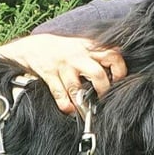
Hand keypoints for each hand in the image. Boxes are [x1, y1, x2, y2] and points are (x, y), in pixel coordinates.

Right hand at [0, 34, 126, 112]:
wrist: (34, 47)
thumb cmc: (65, 50)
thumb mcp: (84, 45)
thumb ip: (100, 55)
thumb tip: (117, 73)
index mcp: (89, 47)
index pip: (113, 55)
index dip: (119, 70)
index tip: (118, 81)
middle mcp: (78, 55)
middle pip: (97, 74)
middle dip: (103, 91)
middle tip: (103, 98)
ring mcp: (63, 66)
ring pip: (77, 88)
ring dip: (82, 103)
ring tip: (86, 110)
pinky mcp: (50, 75)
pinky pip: (60, 94)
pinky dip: (66, 106)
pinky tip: (71, 109)